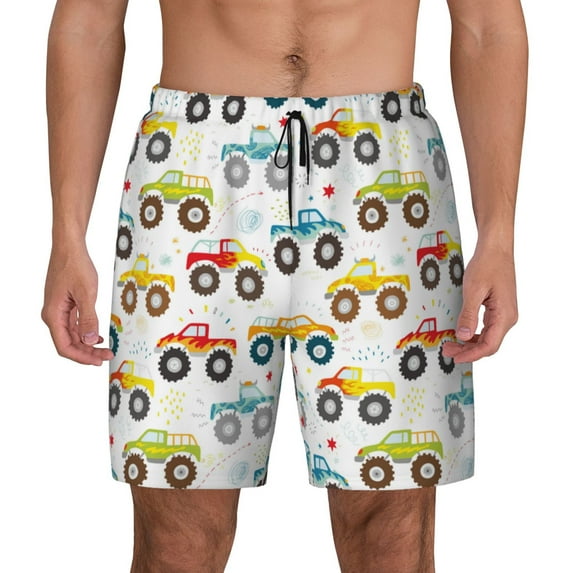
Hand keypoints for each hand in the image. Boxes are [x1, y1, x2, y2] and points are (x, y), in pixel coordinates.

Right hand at [42, 244, 113, 364]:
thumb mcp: (86, 293)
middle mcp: (53, 315)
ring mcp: (58, 310)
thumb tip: (89, 340)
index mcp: (53, 315)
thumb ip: (88, 318)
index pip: (65, 346)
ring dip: (88, 344)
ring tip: (105, 349)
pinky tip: (97, 336)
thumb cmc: (75, 266)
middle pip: (69, 343)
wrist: (69, 247)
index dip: (82, 357)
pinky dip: (85, 332)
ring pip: (72, 335)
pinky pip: (74, 325)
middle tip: (107, 356)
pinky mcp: (65, 305)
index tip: (98, 361)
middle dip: (87, 353)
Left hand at [442, 246, 517, 362]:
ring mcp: (504, 313)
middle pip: (488, 344)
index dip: (472, 355)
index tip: (456, 358)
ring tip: (451, 343)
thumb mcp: (473, 290)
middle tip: (448, 350)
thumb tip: (462, 336)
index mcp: (504, 315)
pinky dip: (474, 333)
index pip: (489, 345)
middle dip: (468, 350)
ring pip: (487, 337)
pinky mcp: (499, 308)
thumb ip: (468, 315)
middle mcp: (508, 317)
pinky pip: (487, 327)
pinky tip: (461, 333)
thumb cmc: (487, 265)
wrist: (496, 248)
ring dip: (470, 343)